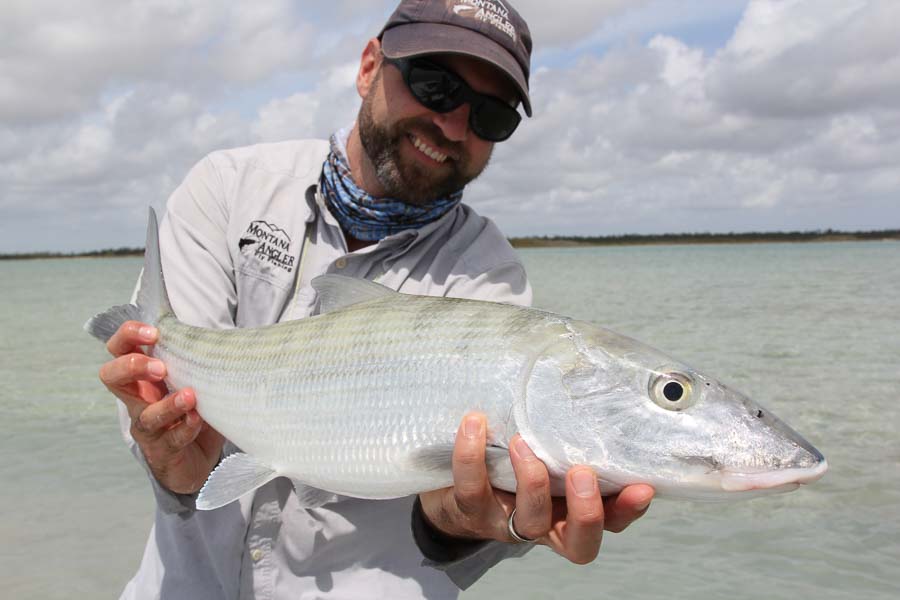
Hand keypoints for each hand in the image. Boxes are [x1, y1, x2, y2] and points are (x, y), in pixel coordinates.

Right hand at [99, 320, 223, 493]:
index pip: (120, 348)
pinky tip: (198, 419)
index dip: (128, 335)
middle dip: (131, 366)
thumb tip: (220, 334)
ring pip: (145, 415)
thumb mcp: (194, 380)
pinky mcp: (164, 451)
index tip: (154, 332)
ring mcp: (149, 427)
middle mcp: (140, 400)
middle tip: (160, 367)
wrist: (196, 463)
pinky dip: (186, 427)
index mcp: (144, 377)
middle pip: (111, 377)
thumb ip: (197, 361)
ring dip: (167, 405)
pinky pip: (172, 439)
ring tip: (189, 395)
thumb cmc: (194, 412)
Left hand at [418, 413, 653, 564]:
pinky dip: (471, 455)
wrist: (452, 486)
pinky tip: (474, 423)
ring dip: (532, 480)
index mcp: (571, 511)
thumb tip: (594, 375)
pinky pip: (472, 490)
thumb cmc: (511, 459)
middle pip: (576, 543)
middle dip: (585, 511)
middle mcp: (546, 525)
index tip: (642, 485)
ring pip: (529, 519)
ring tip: (521, 441)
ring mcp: (508, 522)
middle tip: (582, 472)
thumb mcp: (544, 449)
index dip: (627, 511)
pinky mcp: (470, 510)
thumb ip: (568, 432)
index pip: (610, 522)